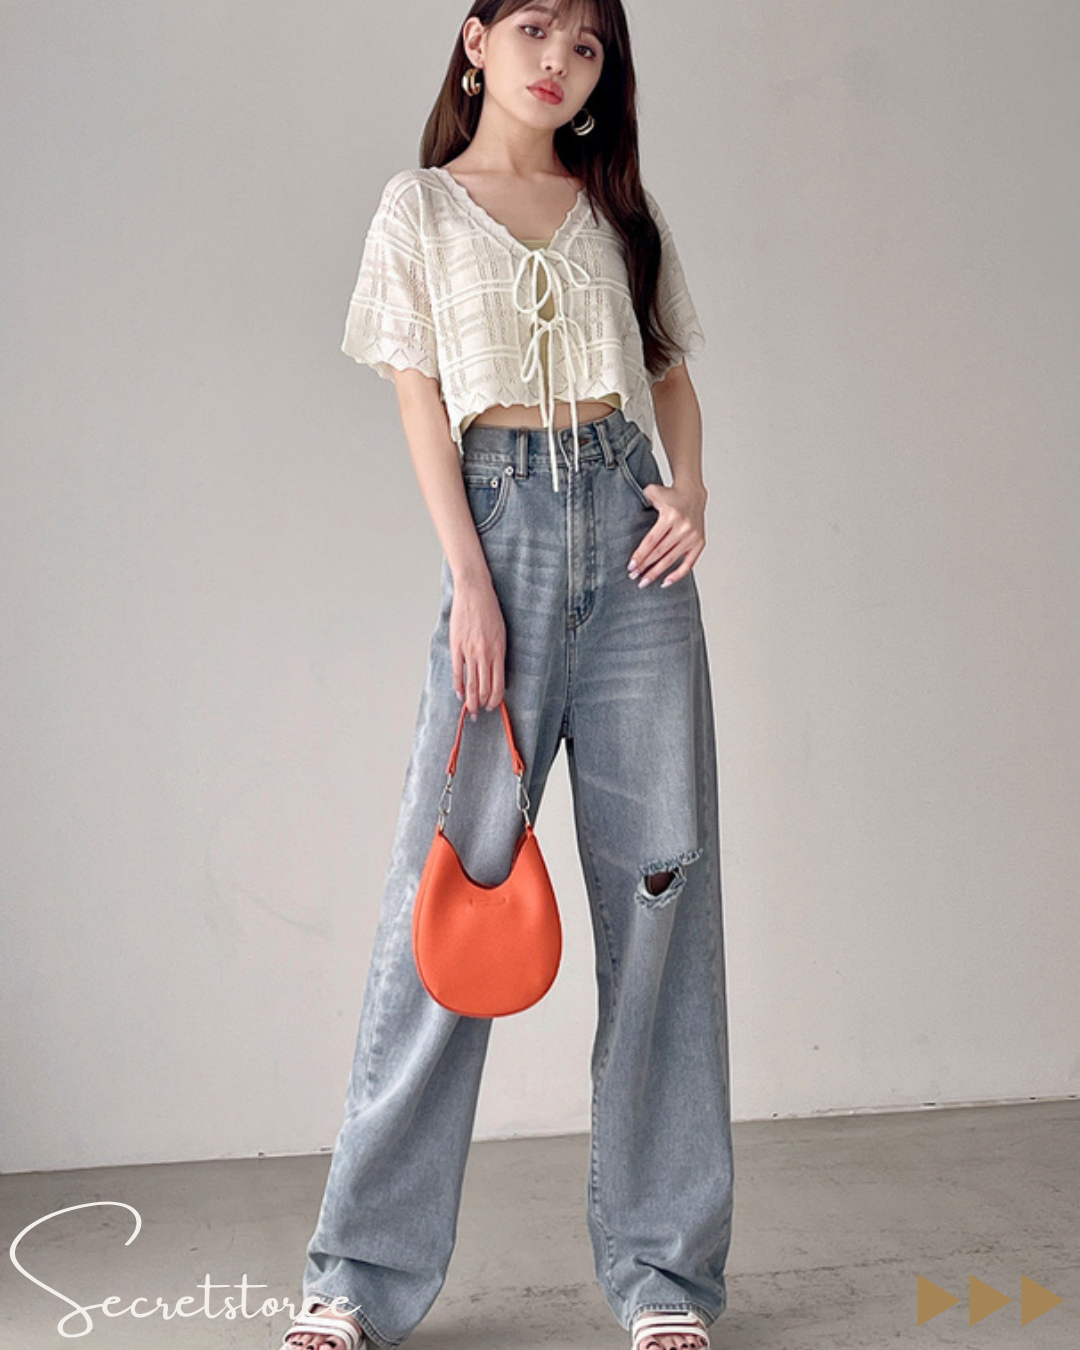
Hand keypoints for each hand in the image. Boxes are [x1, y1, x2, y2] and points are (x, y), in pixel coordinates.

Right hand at [449, 575, 505, 717]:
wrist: (475, 593)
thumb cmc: (490, 611)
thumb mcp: (501, 633)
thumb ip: (498, 654)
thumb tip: (496, 673)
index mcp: (498, 651)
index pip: (498, 684)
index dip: (495, 699)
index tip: (493, 706)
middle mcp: (484, 654)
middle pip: (483, 687)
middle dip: (482, 704)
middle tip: (479, 713)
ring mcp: (469, 651)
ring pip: (470, 683)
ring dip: (470, 699)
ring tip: (469, 709)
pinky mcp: (456, 646)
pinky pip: (457, 671)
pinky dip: (458, 684)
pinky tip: (459, 693)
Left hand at [627, 480, 706, 587]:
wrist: (693, 494)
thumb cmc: (670, 495)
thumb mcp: (653, 491)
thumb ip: (641, 500)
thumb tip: (626, 514)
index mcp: (670, 515)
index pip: (652, 540)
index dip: (641, 555)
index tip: (631, 566)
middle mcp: (683, 527)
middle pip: (660, 552)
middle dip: (645, 566)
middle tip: (633, 576)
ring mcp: (692, 536)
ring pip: (671, 559)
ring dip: (656, 573)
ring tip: (644, 581)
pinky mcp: (699, 543)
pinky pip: (688, 564)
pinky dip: (677, 575)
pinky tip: (665, 582)